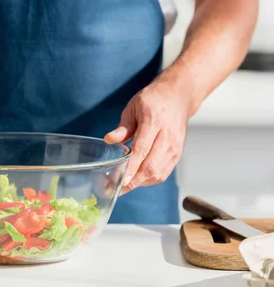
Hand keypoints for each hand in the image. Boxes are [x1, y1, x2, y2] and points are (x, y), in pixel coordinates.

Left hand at [103, 77, 192, 194]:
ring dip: (141, 182)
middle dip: (134, 181)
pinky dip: (150, 179)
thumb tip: (109, 140)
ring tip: (124, 185)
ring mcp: (175, 147)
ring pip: (159, 172)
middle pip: (152, 166)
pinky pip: (164, 172)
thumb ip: (123, 127)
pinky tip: (137, 179)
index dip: (131, 167)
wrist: (178, 97)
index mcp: (154, 122)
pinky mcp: (178, 153)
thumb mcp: (133, 108)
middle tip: (116, 189)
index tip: (121, 180)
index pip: (142, 149)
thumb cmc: (153, 101)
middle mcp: (167, 137)